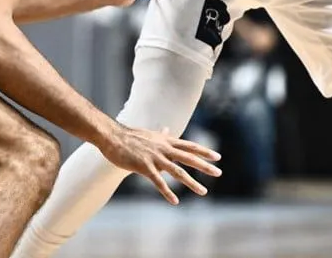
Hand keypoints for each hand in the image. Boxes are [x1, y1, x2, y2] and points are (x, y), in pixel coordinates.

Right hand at [97, 124, 221, 204]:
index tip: (218, 157)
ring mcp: (155, 157)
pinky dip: (167, 192)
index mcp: (166, 141)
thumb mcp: (149, 135)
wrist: (112, 137)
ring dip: (191, 183)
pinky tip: (175, 201)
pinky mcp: (144, 167)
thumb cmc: (130, 137)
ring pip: (177, 171)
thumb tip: (167, 130)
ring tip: (203, 192)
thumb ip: (161, 136)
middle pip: (189, 157)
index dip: (204, 151)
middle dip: (205, 166)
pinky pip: (158, 182)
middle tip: (219, 173)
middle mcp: (164, 148)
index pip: (190, 146)